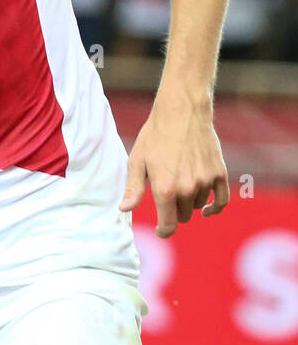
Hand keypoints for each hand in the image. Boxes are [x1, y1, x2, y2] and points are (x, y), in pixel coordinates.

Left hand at [120, 99, 229, 237]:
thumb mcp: (137, 161)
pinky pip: (221, 201)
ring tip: (178, 181)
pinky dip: (214, 208)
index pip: (168, 225)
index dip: (164, 231)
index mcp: (164, 189)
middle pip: (183, 216)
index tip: (161, 231)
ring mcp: (205, 182)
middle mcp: (187, 189)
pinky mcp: (219, 174)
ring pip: (198, 205)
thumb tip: (124, 210)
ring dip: (189, 201)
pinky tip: (207, 209)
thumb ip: (133, 189)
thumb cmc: (154, 136)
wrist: (181, 113)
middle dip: (174, 211)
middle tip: (165, 195)